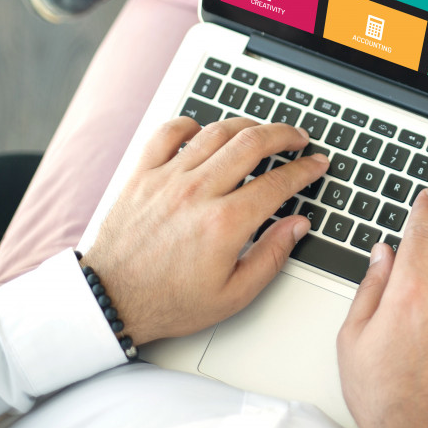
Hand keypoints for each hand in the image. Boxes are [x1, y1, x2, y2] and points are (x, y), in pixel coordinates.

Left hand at [81, 116, 327, 344]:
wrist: (110, 301)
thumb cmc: (168, 302)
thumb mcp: (233, 294)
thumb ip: (272, 256)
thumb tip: (297, 225)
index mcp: (224, 223)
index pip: (278, 182)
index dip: (305, 169)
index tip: (316, 164)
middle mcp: (198, 192)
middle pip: (253, 142)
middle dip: (285, 135)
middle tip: (298, 138)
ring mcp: (168, 179)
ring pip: (216, 131)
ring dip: (248, 125)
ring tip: (262, 131)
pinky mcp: (142, 175)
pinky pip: (168, 133)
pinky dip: (190, 124)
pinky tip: (204, 131)